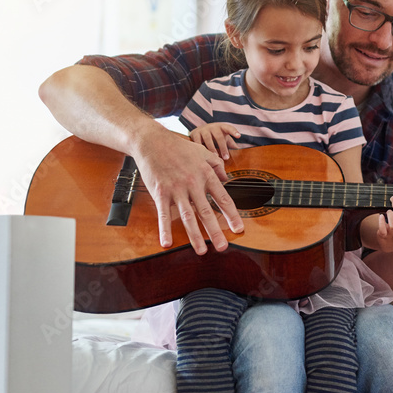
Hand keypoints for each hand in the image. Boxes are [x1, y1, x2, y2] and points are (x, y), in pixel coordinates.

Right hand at [132, 123, 243, 253]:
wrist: (152, 141)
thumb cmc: (178, 147)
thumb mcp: (203, 152)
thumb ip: (217, 165)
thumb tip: (226, 178)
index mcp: (206, 175)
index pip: (223, 199)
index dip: (232, 215)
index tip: (239, 229)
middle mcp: (193, 184)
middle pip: (206, 212)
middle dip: (215, 231)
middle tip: (223, 247)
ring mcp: (176, 189)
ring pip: (188, 216)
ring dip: (194, 236)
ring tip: (201, 251)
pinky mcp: (160, 192)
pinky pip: (163, 214)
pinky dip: (164, 229)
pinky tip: (167, 243)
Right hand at [189, 121, 239, 159]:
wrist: (200, 130)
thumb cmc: (215, 135)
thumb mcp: (224, 137)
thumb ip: (231, 143)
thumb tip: (240, 151)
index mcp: (221, 127)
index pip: (229, 128)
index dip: (234, 131)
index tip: (239, 136)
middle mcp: (212, 127)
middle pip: (219, 136)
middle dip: (223, 147)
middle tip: (226, 158)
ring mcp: (203, 130)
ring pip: (208, 138)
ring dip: (212, 148)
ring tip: (215, 156)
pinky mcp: (195, 133)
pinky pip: (198, 141)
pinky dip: (200, 148)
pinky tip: (202, 154)